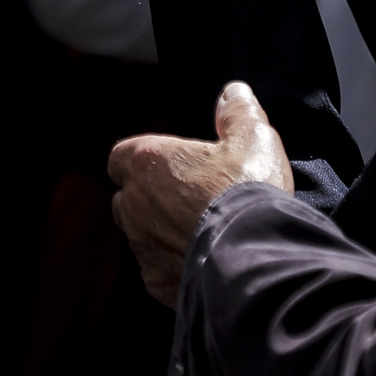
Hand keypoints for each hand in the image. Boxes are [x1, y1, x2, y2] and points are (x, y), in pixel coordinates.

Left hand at [105, 81, 294, 303]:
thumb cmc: (248, 188)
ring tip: (200, 232)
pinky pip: (160, 271)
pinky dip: (176, 266)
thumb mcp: (252, 136)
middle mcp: (134, 204)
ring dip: (162, 233)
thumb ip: (237, 112)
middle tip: (187, 198)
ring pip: (141, 237)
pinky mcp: (158, 283)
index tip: (166, 164)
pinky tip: (205, 262)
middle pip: (126, 198)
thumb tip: (233, 93)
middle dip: (149, 198)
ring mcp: (143, 247)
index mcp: (147, 162)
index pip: (121, 156)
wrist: (255, 254)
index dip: (141, 159)